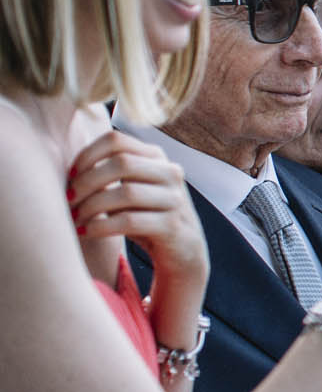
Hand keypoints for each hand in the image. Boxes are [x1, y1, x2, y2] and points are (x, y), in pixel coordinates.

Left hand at [68, 130, 207, 296]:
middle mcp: (171, 173)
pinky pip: (129, 221)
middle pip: (122, 163)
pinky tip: (86, 232)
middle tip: (69, 199)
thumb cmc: (146, 217)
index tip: (70, 176)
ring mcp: (175, 199)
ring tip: (75, 218)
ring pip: (126, 192)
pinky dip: (100, 226)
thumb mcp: (130, 190)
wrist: (182, 251)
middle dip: (87, 181)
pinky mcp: (172, 226)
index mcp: (156, 157)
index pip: (117, 140)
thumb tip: (69, 172)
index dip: (87, 155)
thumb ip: (109, 175)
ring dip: (92, 206)